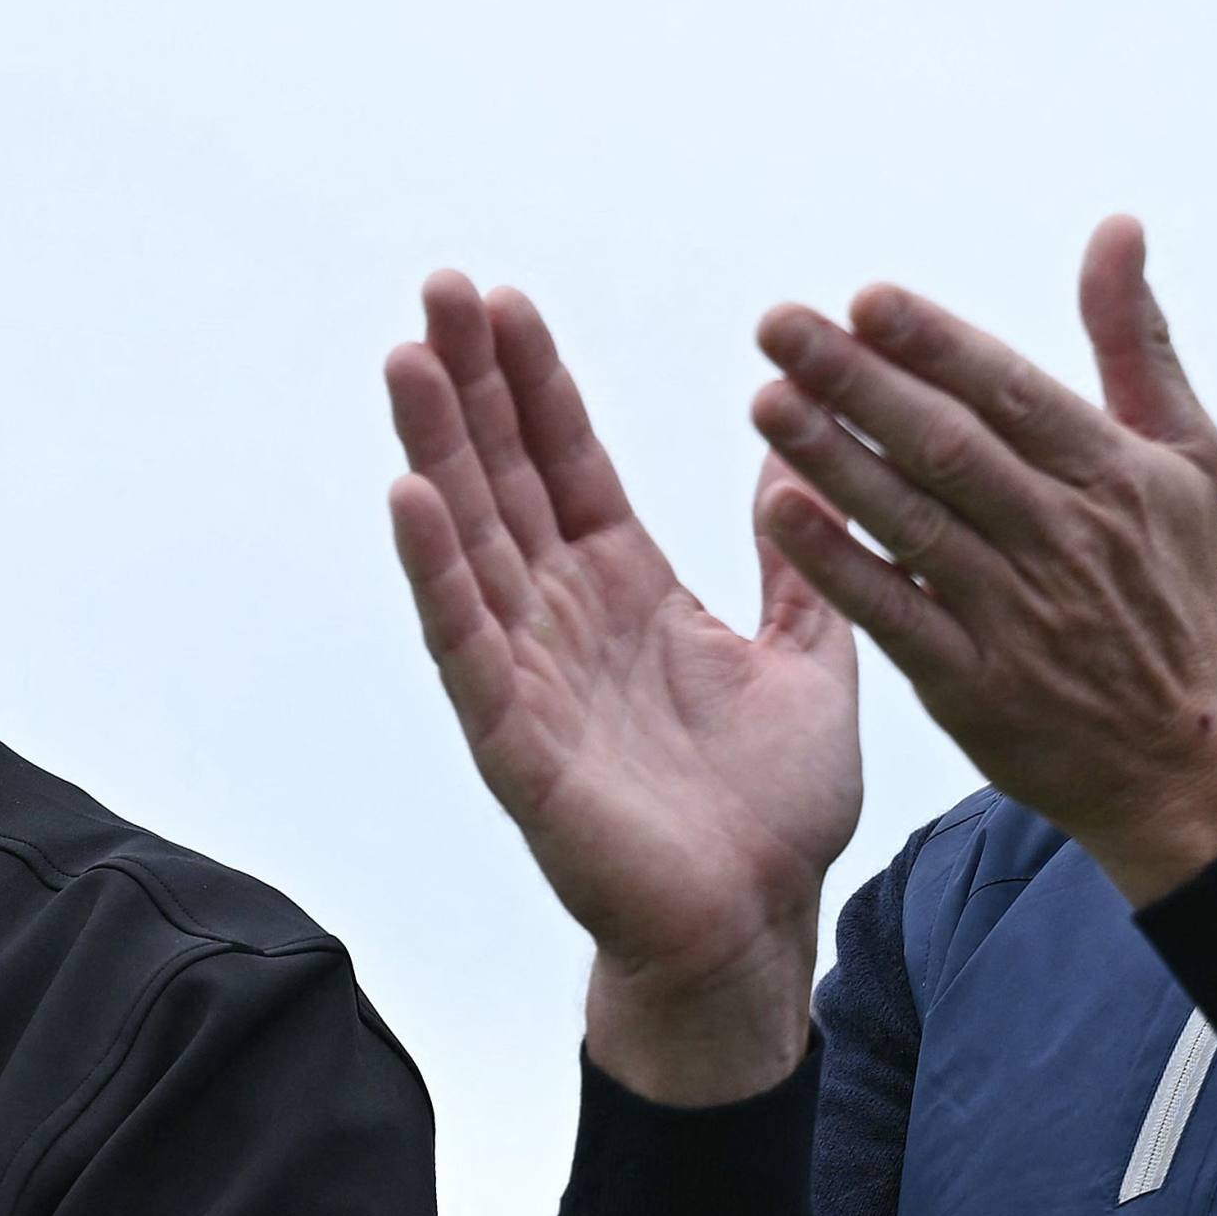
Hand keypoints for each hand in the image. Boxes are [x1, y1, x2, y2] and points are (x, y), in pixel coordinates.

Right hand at [387, 271, 859, 1102]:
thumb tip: (803, 463)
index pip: (566, 462)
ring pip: (471, 541)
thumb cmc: (773, 813)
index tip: (501, 299)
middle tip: (437, 288)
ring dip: (436, 449)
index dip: (534, 381)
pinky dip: (438, 571)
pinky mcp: (517, 740)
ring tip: (407, 360)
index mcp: (628, 590)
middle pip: (503, 478)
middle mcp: (564, 619)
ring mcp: (531, 675)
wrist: (756, 927)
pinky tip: (410, 496)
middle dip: (469, 384)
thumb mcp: (809, 660)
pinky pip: (468, 642)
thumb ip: (799, 564)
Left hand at [748, 218, 1216, 903]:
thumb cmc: (1169, 588)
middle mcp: (1065, 536)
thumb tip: (1117, 228)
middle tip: (778, 326)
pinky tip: (778, 510)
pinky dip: (839, 562)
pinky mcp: (975, 686)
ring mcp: (1018, 614)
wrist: (1182, 756)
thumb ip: (1136, 342)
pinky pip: (896, 614)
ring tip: (765, 400)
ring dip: (834, 459)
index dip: (935, 344)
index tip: (863, 299)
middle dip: (859, 381)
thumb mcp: (1183, 458)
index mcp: (1112, 473)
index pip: (1010, 392)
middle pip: (949, 447)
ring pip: (915, 523)